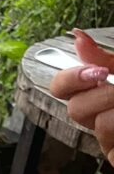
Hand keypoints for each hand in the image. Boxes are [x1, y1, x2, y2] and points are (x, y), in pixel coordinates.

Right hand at [49, 29, 113, 165]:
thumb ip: (102, 58)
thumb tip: (76, 35)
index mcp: (101, 93)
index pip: (64, 88)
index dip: (70, 79)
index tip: (96, 72)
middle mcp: (101, 116)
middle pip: (72, 106)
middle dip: (98, 93)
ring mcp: (108, 139)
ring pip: (85, 117)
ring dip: (110, 100)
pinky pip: (103, 131)